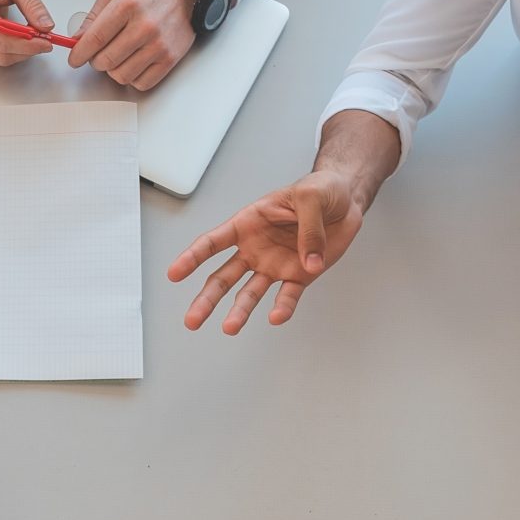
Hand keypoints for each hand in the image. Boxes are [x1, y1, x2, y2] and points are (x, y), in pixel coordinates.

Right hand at [0, 0, 58, 66]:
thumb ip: (32, 4)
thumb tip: (46, 26)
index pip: (3, 41)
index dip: (28, 45)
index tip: (48, 41)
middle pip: (1, 54)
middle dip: (27, 50)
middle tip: (46, 39)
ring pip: (0, 56)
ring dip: (22, 50)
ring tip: (38, 34)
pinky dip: (15, 46)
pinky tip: (26, 34)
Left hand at [66, 0, 195, 92]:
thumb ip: (93, 16)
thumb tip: (77, 39)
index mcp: (126, 6)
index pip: (95, 39)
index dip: (79, 54)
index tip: (74, 60)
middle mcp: (144, 26)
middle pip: (106, 61)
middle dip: (95, 61)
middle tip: (98, 54)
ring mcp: (158, 45)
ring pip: (121, 75)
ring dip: (114, 70)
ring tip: (118, 57)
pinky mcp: (169, 59)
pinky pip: (141, 83)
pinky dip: (132, 78)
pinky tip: (132, 64)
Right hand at [168, 172, 364, 332]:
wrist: (345, 201)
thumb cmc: (320, 191)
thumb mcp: (311, 197)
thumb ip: (309, 228)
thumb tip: (309, 262)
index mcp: (248, 223)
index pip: (213, 242)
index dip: (192, 257)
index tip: (174, 273)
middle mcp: (254, 249)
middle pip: (223, 277)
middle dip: (206, 298)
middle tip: (192, 319)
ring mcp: (273, 265)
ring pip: (248, 293)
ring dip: (238, 311)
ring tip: (229, 328)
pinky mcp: (298, 277)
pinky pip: (287, 296)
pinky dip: (283, 307)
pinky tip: (276, 317)